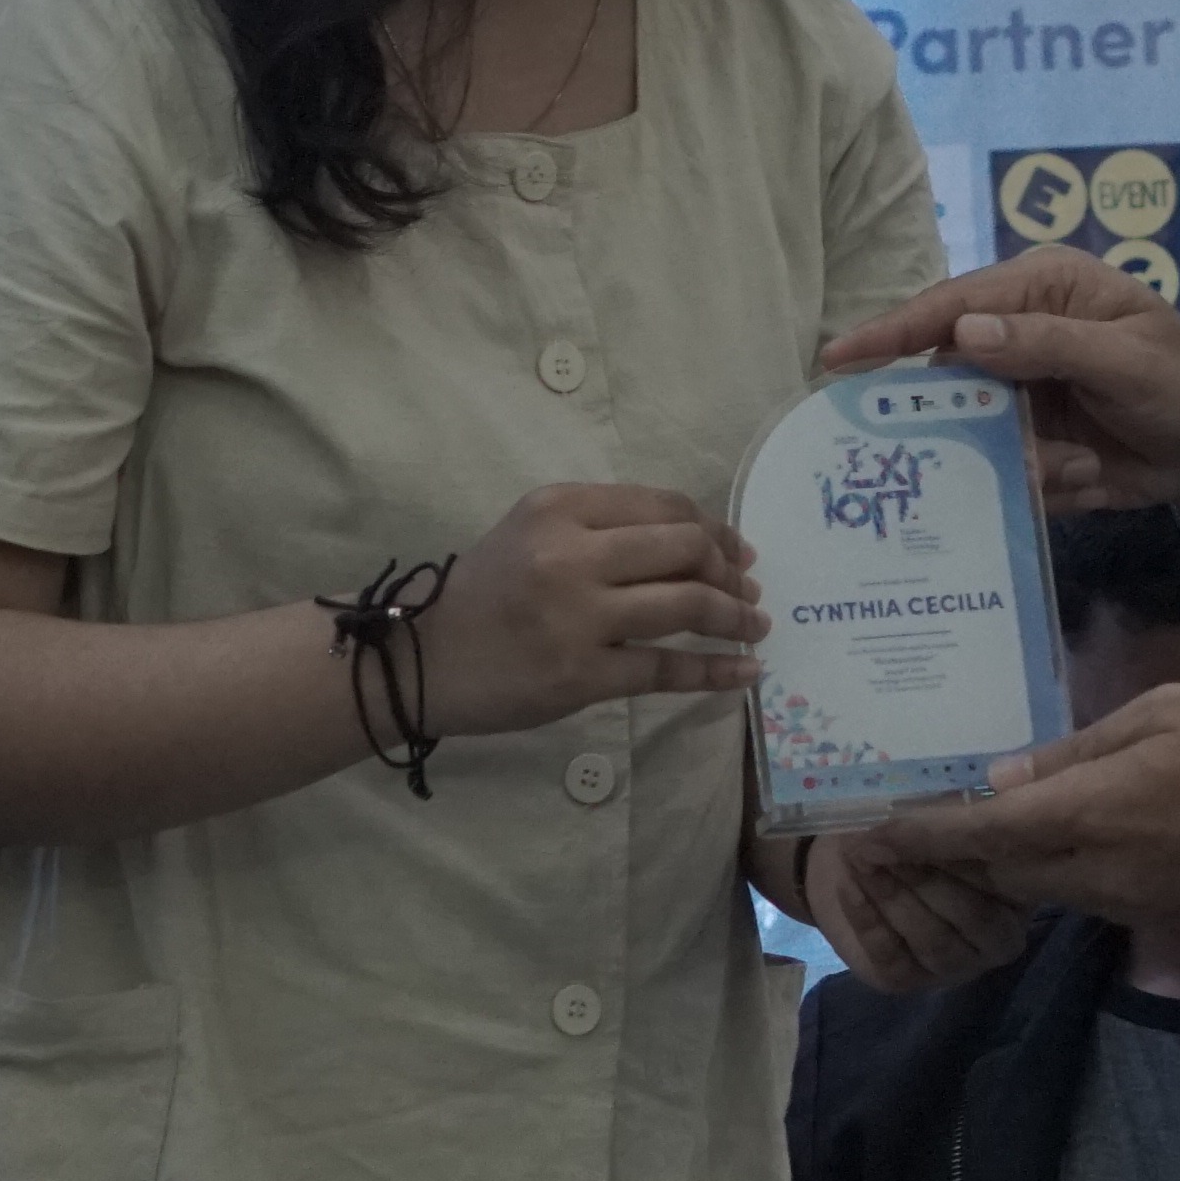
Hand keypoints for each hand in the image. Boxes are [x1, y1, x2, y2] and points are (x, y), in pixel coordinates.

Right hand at [415, 482, 764, 733]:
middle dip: (730, 570)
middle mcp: (572, 552)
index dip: (713, 528)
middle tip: (748, 590)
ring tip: (755, 626)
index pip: (663, 506)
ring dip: (734, 616)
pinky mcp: (582, 674)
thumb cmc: (484, 594)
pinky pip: (667, 669)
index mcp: (560, 507)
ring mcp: (578, 615)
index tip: (735, 549)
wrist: (424, 660)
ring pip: (686, 605)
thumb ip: (601, 527)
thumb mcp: (532, 532)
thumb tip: (696, 543)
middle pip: (685, 548)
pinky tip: (745, 671)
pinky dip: (716, 670)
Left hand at [777, 828, 1043, 990]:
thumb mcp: (941, 808)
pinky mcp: (908, 980)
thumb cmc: (913, 828)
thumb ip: (959, 808)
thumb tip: (961, 797)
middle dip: (926, 875)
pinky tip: (850, 887)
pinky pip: (892, 957)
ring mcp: (956, 965)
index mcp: (1022, 891)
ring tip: (862, 856)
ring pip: (932, 940)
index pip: (1007, 877)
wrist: (857, 860)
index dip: (969, 848)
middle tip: (885, 838)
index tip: (932, 817)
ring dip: (893, 895)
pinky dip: (868, 920)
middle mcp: (999, 937)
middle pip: (972, 915)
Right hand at [819, 252, 1179, 539]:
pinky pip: (1001, 469)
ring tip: (1070, 466)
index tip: (836, 360)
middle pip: (947, 373)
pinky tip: (1089, 477)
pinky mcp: (1030, 442)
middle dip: (955, 419)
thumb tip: (964, 333)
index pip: (953, 307)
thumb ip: (1048, 345)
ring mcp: (1022, 392)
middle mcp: (1021, 335)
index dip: (892, 332)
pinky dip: (1039, 482)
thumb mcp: (1130, 361)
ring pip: (972, 433)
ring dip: (1016, 459)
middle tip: (957, 448)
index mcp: (1043, 290)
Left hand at [847, 686, 1179, 937]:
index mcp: (1095, 814)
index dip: (920, 836)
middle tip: (911, 826)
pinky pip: (1090, 900)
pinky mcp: (1167, 919)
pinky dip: (1059, 875)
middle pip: (1001, 876)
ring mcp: (1135, 907)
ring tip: (976, 828)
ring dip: (1005, 868)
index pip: (982, 836)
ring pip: (1044, 892)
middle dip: (953, 858)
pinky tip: (1061, 840)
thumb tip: (1008, 776)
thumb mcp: (1170, 711)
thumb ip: (1080, 748)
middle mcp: (1101, 875)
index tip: (869, 829)